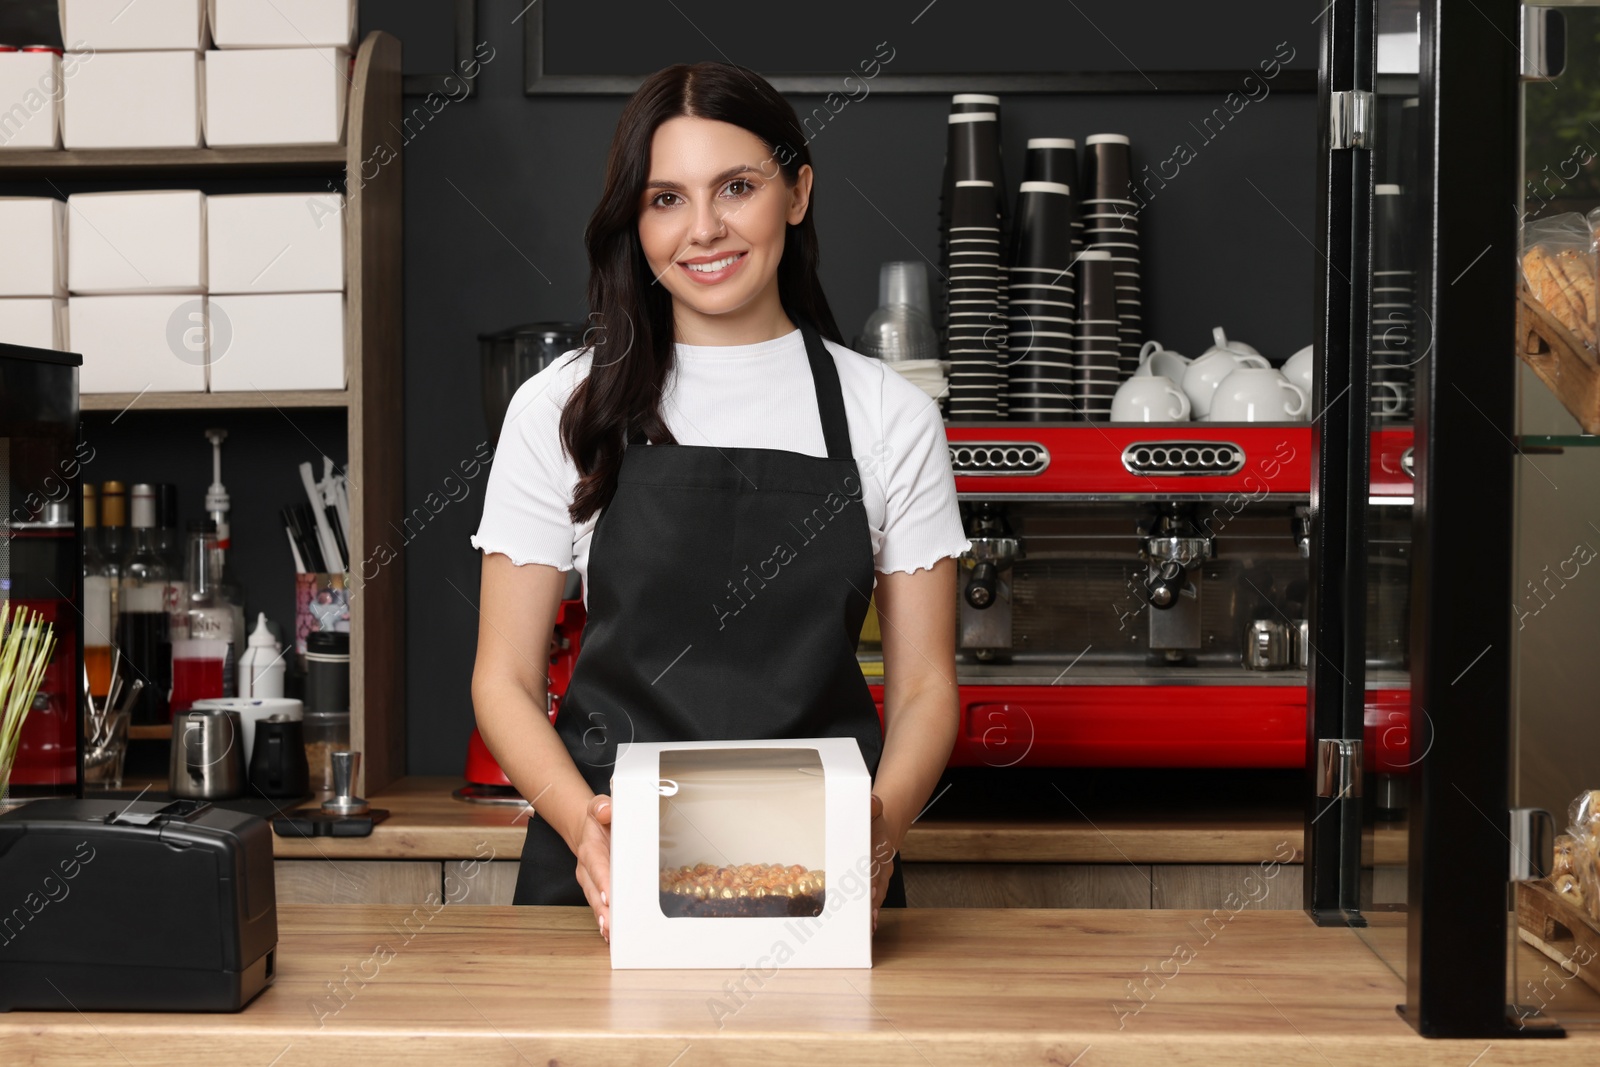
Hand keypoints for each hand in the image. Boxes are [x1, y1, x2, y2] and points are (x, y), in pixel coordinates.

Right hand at [573, 794, 612, 941]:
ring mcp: (592, 883)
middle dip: (603, 910)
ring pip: (597, 904)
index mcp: (590, 849)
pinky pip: (602, 908)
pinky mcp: (599, 891)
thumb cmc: (601, 819)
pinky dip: (606, 922)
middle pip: (595, 892)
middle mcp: (588, 870)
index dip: (602, 881)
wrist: (590, 828)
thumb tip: (605, 811)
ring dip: (604, 920)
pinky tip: (612, 936)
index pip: (596, 866)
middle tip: (611, 925)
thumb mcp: (599, 806)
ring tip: (612, 935)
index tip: (609, 896)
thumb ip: (602, 806)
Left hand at [868, 793, 895, 934]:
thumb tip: (873, 802)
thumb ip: (872, 806)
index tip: (869, 891)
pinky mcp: (875, 885)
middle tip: (868, 917)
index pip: (875, 866)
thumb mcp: (873, 809)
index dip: (872, 879)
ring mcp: (880, 877)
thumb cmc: (875, 820)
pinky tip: (868, 927)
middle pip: (877, 886)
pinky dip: (872, 913)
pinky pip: (874, 900)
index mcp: (879, 849)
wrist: (887, 827)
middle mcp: (882, 866)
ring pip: (877, 897)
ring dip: (873, 912)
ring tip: (869, 928)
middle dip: (872, 902)